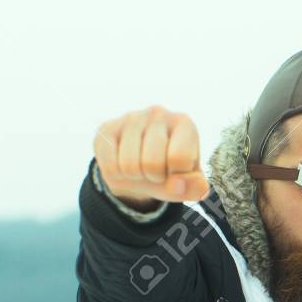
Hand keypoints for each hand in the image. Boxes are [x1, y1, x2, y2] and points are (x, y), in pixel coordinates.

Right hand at [94, 106, 209, 208]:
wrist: (139, 167)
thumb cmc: (170, 172)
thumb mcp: (188, 183)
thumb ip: (194, 187)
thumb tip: (178, 185)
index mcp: (185, 123)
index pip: (179, 158)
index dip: (176, 177)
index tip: (175, 172)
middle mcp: (159, 114)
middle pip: (152, 163)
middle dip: (154, 178)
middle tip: (155, 171)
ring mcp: (131, 118)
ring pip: (129, 165)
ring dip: (135, 177)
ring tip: (140, 168)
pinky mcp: (107, 128)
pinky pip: (109, 165)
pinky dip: (116, 175)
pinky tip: (122, 163)